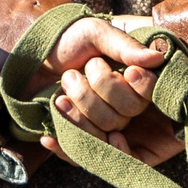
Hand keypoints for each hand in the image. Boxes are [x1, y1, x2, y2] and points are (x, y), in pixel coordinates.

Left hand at [32, 16, 186, 166]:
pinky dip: (64, 146)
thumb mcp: (94, 33)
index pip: (146, 98)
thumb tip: (156, 58)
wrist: (31, 54)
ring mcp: (102, 125)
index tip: (128, 73)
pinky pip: (80, 154)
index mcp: (135, 83)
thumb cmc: (67, 40)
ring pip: (100, 138)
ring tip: (59, 97)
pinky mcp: (81, 138)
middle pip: (120, 119)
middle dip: (93, 100)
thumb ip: (123, 45)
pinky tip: (48, 137)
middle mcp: (123, 107)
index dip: (141, 89)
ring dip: (77, 117)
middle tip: (72, 76)